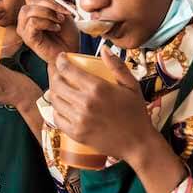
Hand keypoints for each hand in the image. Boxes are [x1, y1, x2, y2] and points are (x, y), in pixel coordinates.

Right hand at [17, 0, 79, 64]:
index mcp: (33, 7)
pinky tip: (56, 28)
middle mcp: (25, 17)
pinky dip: (47, 23)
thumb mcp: (63, 9)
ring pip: (29, 10)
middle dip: (51, 2)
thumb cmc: (67, 34)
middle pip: (31, 0)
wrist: (71, 52)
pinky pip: (33, 23)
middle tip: (66, 10)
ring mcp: (24, 28)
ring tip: (60, 20)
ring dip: (49, 13)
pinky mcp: (27, 38)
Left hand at [50, 46, 157, 162]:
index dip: (60, 61)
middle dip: (54, 74)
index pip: (68, 70)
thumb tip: (104, 49)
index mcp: (98, 88)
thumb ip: (117, 65)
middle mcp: (85, 103)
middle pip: (57, 84)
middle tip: (57, 72)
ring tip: (59, 87)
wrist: (138, 144)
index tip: (61, 58)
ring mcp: (79, 120)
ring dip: (54, 91)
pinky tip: (61, 105)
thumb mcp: (131, 85)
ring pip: (55, 100)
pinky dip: (56, 110)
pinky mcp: (76, 133)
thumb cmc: (136, 113)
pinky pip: (57, 118)